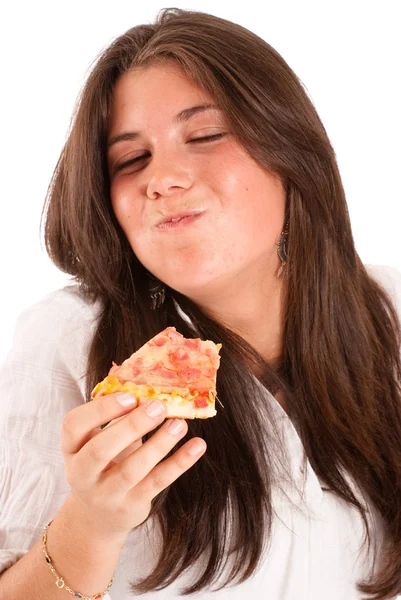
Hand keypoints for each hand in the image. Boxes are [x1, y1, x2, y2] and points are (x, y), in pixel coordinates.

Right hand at [61, 394, 205, 538]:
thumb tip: (147, 382)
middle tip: (159, 406)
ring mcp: (106, 493)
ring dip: (159, 444)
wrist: (98, 516)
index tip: (130, 396)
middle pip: (100, 450)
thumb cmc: (104, 463)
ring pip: (131, 469)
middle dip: (131, 426)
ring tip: (180, 424)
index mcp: (72, 448)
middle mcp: (82, 473)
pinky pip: (157, 482)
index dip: (100, 409)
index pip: (74, 425)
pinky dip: (179, 463)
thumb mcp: (99, 439)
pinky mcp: (131, 506)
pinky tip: (197, 445)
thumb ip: (116, 416)